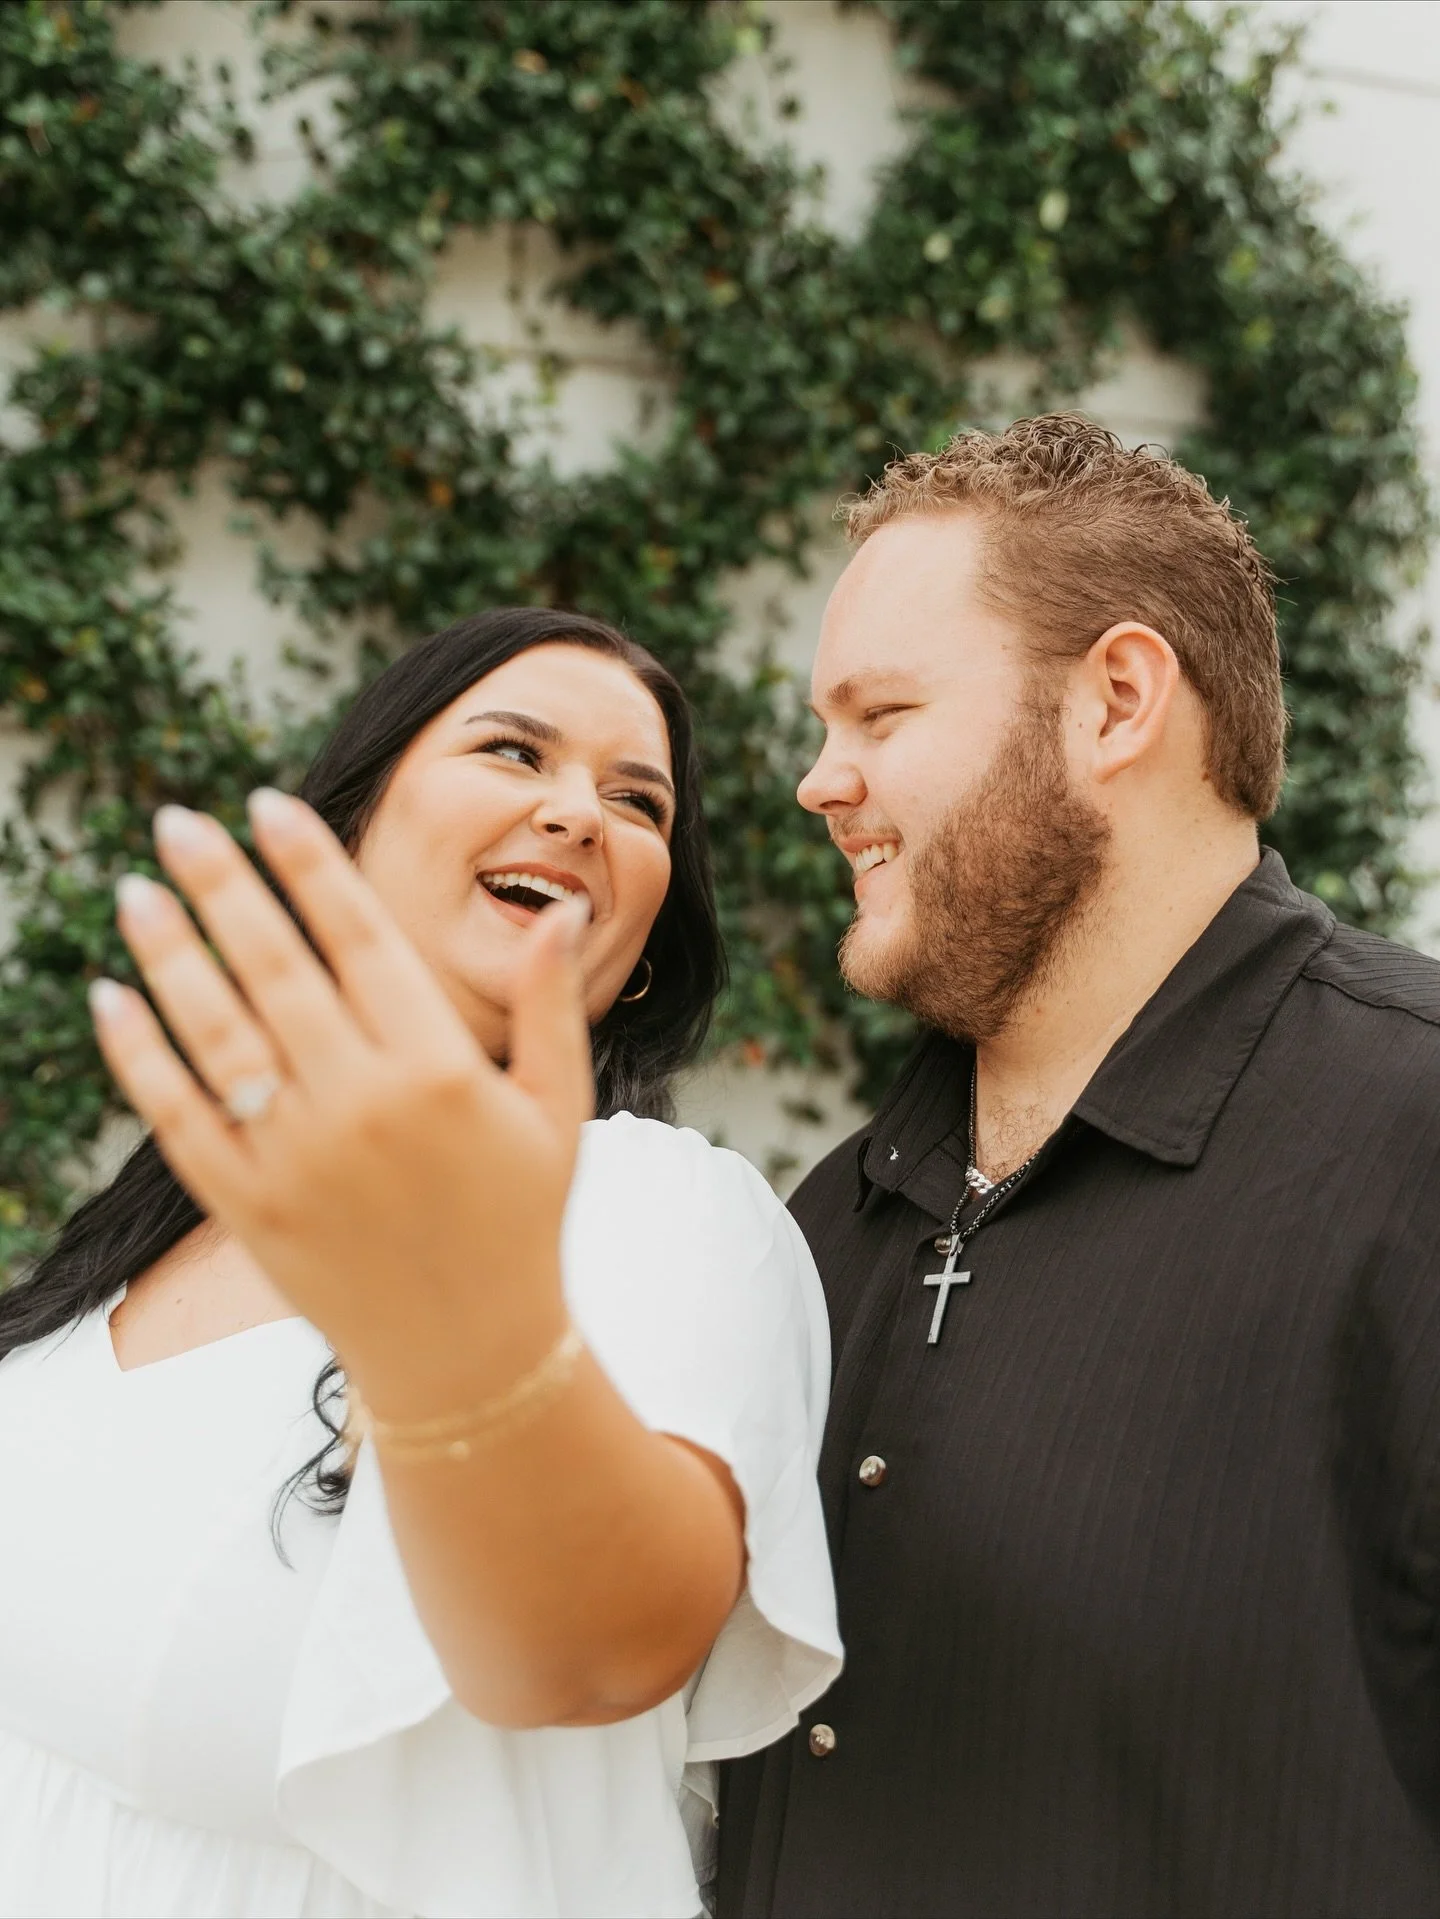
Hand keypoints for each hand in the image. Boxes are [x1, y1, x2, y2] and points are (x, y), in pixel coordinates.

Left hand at [91, 791, 593, 1389]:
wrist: (469, 1353)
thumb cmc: (520, 1221)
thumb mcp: (558, 1109)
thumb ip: (550, 1006)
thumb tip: (560, 910)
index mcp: (439, 1070)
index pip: (361, 938)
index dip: (310, 865)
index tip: (268, 803)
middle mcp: (362, 1105)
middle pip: (274, 967)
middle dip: (222, 884)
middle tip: (177, 821)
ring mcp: (298, 1158)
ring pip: (215, 1033)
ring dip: (168, 954)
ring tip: (135, 892)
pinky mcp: (248, 1208)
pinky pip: (178, 1116)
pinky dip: (139, 1055)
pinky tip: (112, 997)